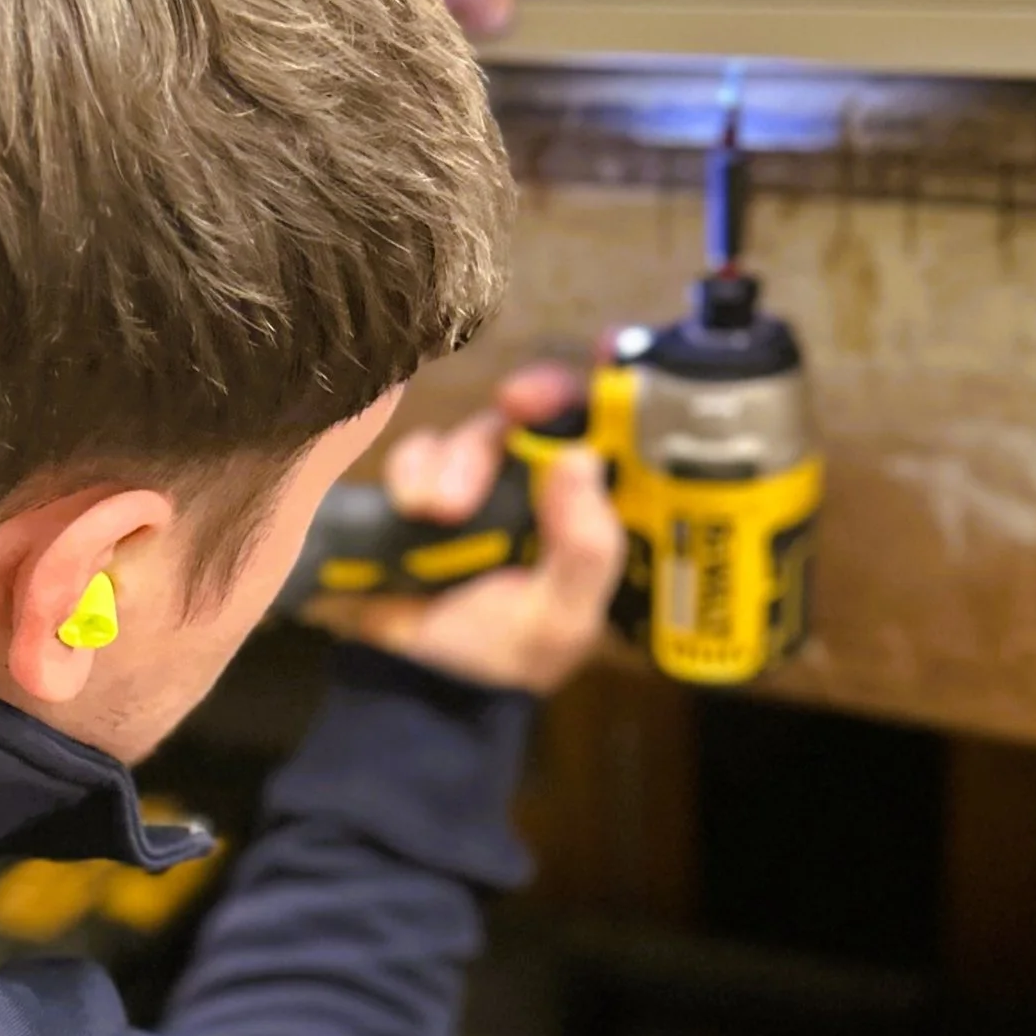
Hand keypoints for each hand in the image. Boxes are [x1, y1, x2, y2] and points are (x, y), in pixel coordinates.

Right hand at [312, 363, 623, 694]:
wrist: (412, 684)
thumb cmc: (501, 657)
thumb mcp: (560, 620)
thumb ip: (582, 550)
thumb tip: (575, 459)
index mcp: (595, 514)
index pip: (623, 438)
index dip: (623, 385)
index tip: (611, 350)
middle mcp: (544, 487)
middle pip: (547, 413)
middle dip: (534, 399)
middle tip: (517, 402)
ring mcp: (483, 483)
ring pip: (478, 431)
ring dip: (457, 462)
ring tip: (440, 513)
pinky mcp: (425, 485)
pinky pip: (420, 450)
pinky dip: (414, 473)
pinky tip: (413, 511)